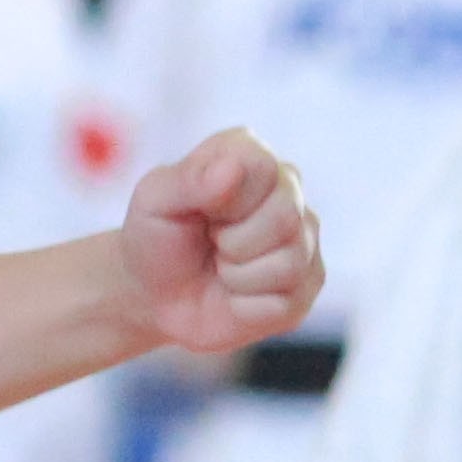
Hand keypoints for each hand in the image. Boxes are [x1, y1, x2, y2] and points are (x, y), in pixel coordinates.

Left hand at [116, 129, 320, 359]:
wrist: (157, 298)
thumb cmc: (158, 240)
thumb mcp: (154, 202)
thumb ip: (189, 179)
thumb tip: (232, 168)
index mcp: (250, 154)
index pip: (263, 167)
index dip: (226, 200)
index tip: (202, 211)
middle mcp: (287, 188)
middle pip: (286, 216)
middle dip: (233, 242)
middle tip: (211, 242)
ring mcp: (304, 237)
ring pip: (288, 264)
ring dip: (237, 276)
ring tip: (221, 267)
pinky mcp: (307, 284)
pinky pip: (284, 304)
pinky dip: (244, 307)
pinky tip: (234, 294)